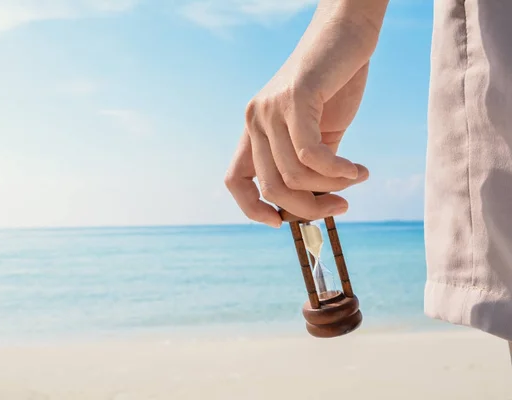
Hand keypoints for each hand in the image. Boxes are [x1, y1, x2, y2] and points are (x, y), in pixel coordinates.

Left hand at [225, 7, 385, 227]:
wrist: (347, 34)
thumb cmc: (335, 84)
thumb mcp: (319, 133)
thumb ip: (311, 167)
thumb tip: (313, 207)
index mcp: (255, 130)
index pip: (234, 180)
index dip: (251, 208)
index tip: (280, 221)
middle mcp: (254, 119)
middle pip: (271, 187)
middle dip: (308, 208)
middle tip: (341, 205)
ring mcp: (270, 108)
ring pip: (293, 175)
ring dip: (331, 187)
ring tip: (356, 177)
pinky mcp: (294, 97)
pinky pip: (310, 154)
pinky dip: (337, 171)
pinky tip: (357, 170)